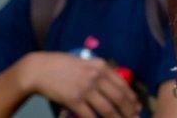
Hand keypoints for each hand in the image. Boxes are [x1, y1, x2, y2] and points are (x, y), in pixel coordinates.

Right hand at [23, 52, 139, 117]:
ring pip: (107, 109)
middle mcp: (96, 76)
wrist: (39, 69)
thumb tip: (114, 86)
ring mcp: (85, 88)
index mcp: (101, 66)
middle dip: (128, 111)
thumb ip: (100, 72)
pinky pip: (90, 115)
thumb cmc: (62, 66)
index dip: (132, 98)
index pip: (123, 85)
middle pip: (119, 98)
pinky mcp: (73, 99)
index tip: (137, 107)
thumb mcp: (86, 63)